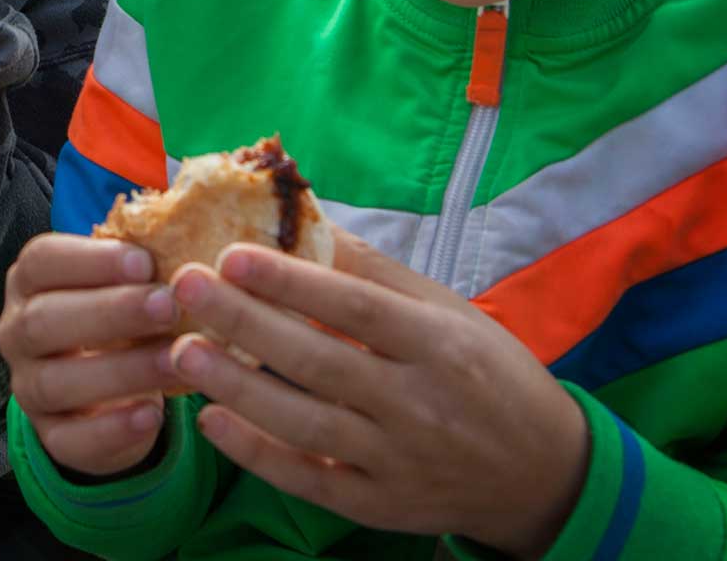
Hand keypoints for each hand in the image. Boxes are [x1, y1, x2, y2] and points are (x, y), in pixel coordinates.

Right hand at [0, 232, 196, 477]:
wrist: (108, 392)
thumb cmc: (120, 320)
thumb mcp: (122, 286)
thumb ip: (140, 264)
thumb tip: (186, 232)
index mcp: (31, 283)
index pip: (41, 261)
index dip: (90, 260)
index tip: (145, 261)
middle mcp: (17, 332)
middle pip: (44, 320)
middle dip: (109, 312)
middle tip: (168, 305)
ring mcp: (28, 387)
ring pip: (56, 382)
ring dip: (120, 370)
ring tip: (176, 360)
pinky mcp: (50, 436)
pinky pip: (71, 439)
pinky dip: (112, 429)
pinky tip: (151, 413)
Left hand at [168, 230, 588, 556]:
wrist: (544, 473)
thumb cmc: (487, 373)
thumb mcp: (448, 313)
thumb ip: (377, 274)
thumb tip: (305, 222)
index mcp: (437, 345)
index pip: (355, 308)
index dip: (291, 281)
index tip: (231, 253)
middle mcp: (418, 405)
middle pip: (319, 362)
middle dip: (245, 323)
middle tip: (185, 288)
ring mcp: (398, 461)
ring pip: (305, 425)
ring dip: (238, 389)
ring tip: (183, 351)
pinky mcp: (380, 505)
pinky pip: (310, 481)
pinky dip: (258, 455)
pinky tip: (212, 422)